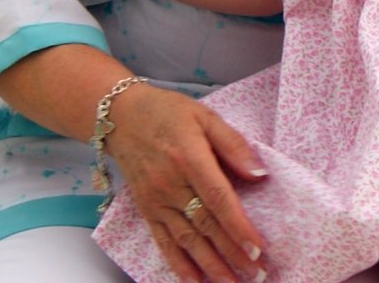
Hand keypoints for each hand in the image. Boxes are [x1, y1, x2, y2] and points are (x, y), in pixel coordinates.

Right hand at [105, 83, 268, 281]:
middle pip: (205, 225)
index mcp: (189, 158)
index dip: (238, 226)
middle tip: (256, 274)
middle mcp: (171, 184)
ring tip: (232, 282)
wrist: (119, 118)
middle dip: (232, 253)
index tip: (257, 248)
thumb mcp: (205, 116)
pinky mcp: (146, 210)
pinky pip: (163, 242)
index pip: (218, 199)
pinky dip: (178, 265)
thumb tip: (259, 173)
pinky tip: (195, 282)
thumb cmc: (168, 113)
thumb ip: (233, 145)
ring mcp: (156, 201)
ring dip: (211, 266)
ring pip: (186, 240)